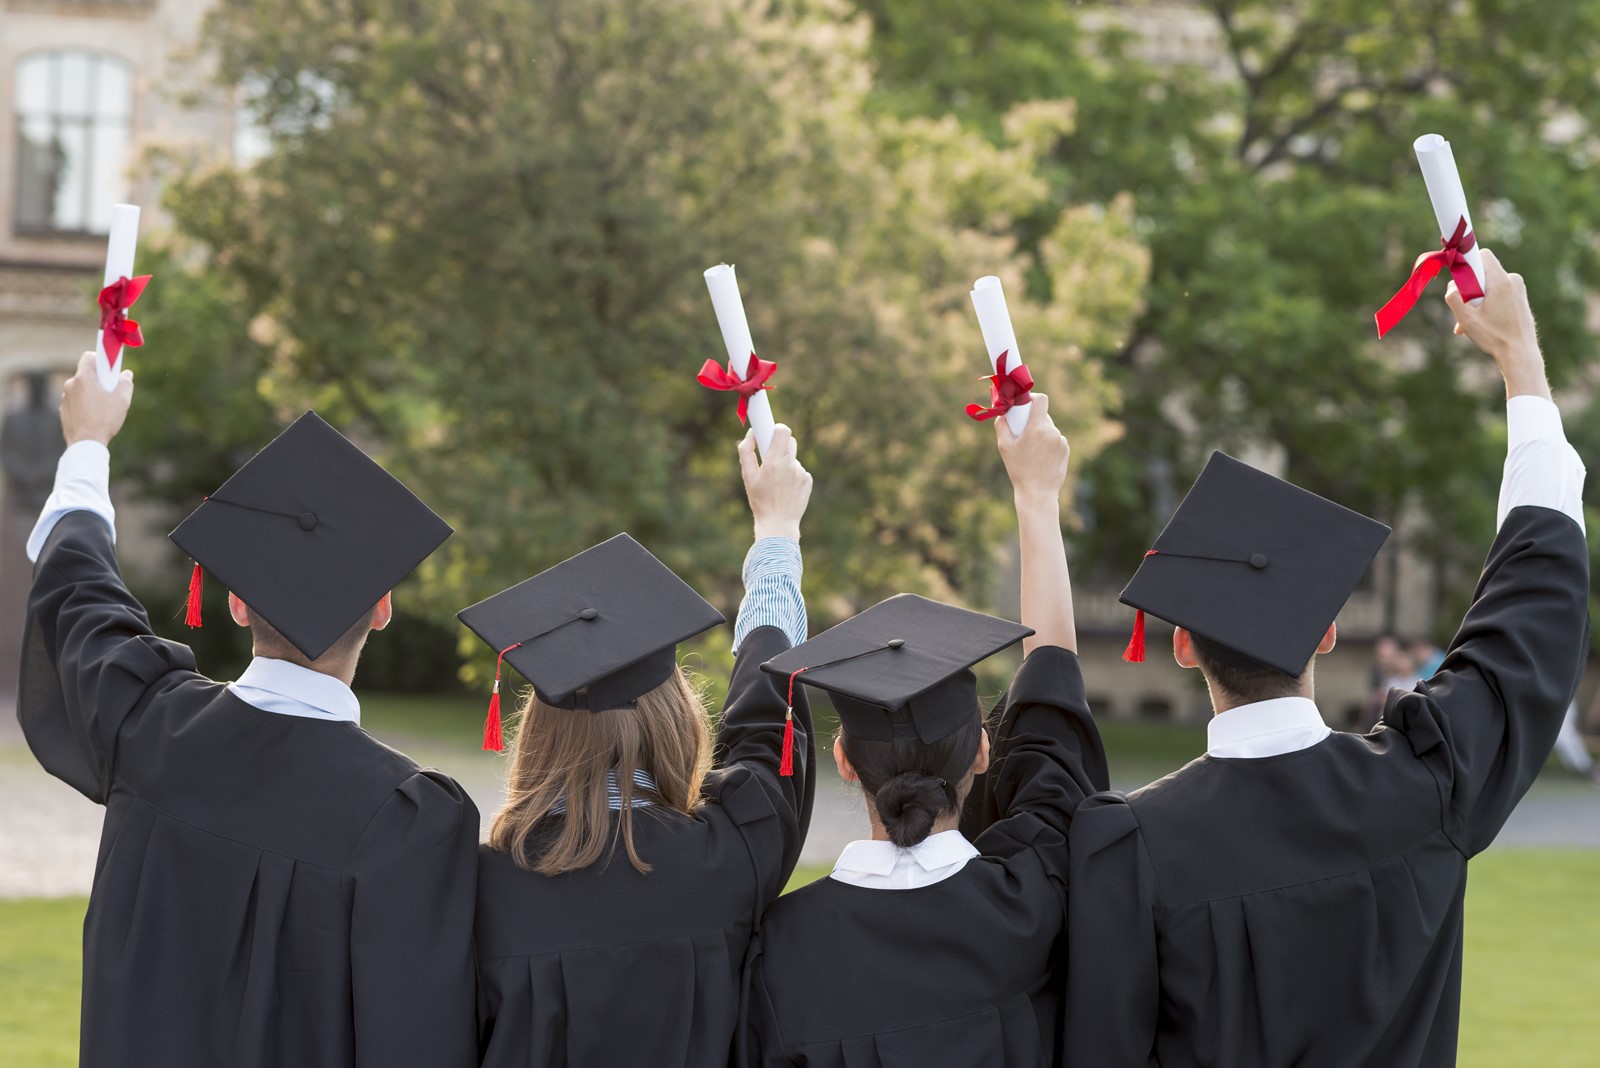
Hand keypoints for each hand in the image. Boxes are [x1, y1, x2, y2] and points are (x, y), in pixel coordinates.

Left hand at [60, 351, 133, 445]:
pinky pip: (76, 401)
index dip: (101, 359)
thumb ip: (126, 383)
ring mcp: (65, 398)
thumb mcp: (122, 400)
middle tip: (111, 391)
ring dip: (92, 393)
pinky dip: (85, 404)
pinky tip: (95, 416)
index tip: (110, 367)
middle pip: (86, 374)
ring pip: (81, 389)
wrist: (86, 444)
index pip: (89, 357)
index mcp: (83, 378)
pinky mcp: (63, 410)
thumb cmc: (104, 420)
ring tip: (104, 408)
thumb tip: (126, 375)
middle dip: (99, 379)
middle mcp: (70, 384)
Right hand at [739, 424, 811, 541]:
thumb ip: (746, 452)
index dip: (776, 428)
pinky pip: (799, 470)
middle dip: (780, 444)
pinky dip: (792, 475)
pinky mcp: (808, 480)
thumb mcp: (747, 477)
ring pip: (793, 458)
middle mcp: (790, 465)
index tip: (770, 430)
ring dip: (785, 463)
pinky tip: (785, 489)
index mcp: (774, 462)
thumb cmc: (760, 500)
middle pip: (790, 441)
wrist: (778, 524)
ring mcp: (801, 472)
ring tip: (776, 482)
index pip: (782, 431)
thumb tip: (751, 434)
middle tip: (771, 454)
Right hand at [996, 393, 1068, 503]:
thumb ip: (1001, 425)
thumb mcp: (1004, 447)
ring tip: (1032, 451)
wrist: (1038, 492)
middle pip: (1043, 415)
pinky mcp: (1066, 449)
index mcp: (1037, 429)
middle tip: (1022, 432)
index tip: (1025, 404)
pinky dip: (1048, 443)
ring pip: (1049, 428)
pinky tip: (1041, 457)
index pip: (1041, 400)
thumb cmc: (1018, 470)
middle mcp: (1052, 432)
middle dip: (1032, 419)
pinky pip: (1055, 439)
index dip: (1033, 398)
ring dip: (1040, 432)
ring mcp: (1061, 441)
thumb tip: (1002, 412)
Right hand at [1444, 249, 1549, 399]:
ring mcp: (1518, 289)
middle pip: (1482, 273)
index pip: (1482, 255)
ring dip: (1476, 301)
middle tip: (1463, 310)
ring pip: (1489, 285)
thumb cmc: (1494, 337)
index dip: (1467, 262)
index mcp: (1501, 281)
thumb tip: (1452, 287)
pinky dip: (1486, 305)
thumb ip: (1454, 298)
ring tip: (1470, 324)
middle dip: (1469, 288)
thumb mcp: (1466, 318)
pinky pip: (1498, 293)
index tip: (1459, 277)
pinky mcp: (1519, 298)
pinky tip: (1481, 324)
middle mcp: (1513, 280)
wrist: (1520, 353)